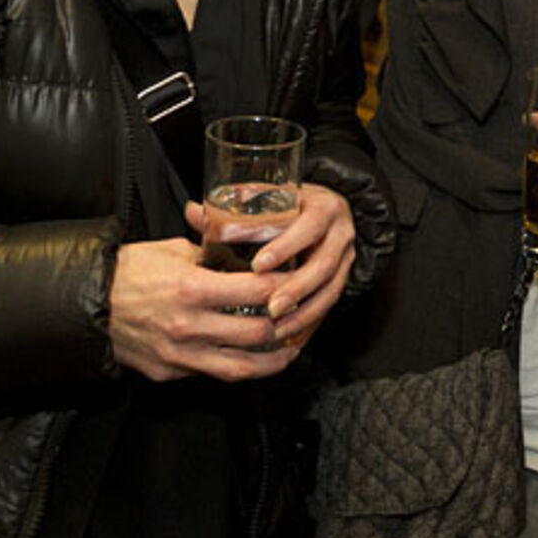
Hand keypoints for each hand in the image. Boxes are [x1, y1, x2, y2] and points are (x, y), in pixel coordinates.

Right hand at [107, 236, 297, 382]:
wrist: (84, 304)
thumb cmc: (128, 271)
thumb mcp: (173, 250)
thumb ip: (212, 254)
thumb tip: (243, 252)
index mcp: (191, 289)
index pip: (257, 290)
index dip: (285, 286)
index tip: (298, 280)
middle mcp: (188, 326)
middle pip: (257, 333)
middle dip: (286, 325)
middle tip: (302, 316)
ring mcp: (179, 355)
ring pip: (241, 367)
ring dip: (273, 360)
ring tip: (291, 350)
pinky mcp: (169, 373)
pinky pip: (212, 373)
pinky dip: (237, 367)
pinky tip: (253, 358)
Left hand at [186, 182, 357, 345]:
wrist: (323, 210)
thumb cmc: (291, 205)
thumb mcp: (268, 199)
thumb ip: (233, 210)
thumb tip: (191, 212)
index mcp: (323, 207)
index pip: (309, 227)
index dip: (285, 247)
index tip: (259, 265)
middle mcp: (340, 233)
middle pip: (324, 265)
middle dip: (297, 289)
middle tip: (270, 307)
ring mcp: (346, 258)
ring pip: (331, 290)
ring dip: (305, 312)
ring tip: (278, 329)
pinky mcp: (342, 279)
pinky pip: (330, 306)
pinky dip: (311, 323)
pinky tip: (291, 339)